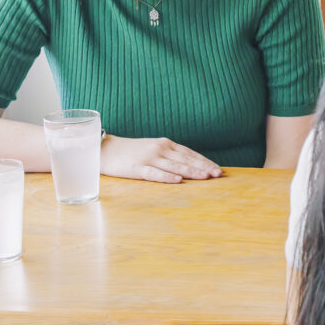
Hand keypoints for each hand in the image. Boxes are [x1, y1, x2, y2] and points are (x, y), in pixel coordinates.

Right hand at [100, 135, 221, 183]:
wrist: (105, 149)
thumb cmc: (131, 151)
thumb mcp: (153, 148)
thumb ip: (170, 155)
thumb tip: (190, 165)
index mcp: (165, 144)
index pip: (190, 153)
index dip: (204, 161)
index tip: (218, 169)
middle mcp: (159, 149)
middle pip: (186, 159)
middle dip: (204, 167)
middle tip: (218, 174)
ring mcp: (148, 158)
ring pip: (174, 166)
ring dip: (191, 172)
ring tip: (206, 177)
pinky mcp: (137, 168)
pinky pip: (155, 174)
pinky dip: (168, 177)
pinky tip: (179, 181)